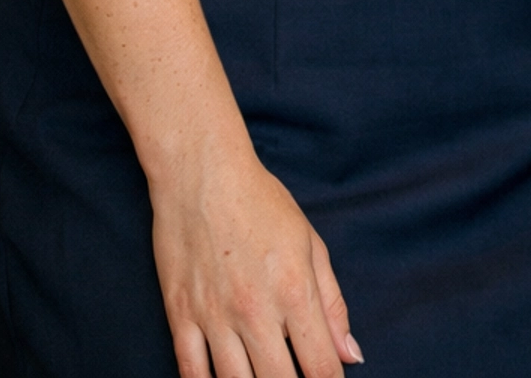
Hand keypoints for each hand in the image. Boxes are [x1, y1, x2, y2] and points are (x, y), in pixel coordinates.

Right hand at [151, 134, 362, 377]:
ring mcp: (214, 316)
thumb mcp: (310, 243)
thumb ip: (332, 303)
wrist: (202, 173)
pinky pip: (192, 373)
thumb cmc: (261, 201)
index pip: (320, 366)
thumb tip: (350, 355)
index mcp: (295, 290)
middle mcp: (255, 310)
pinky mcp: (180, 316)